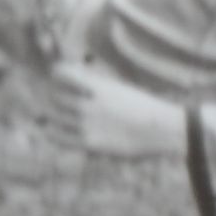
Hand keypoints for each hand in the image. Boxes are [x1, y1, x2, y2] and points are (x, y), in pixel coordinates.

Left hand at [46, 62, 182, 156]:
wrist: (163, 130)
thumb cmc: (144, 107)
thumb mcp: (119, 89)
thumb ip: (95, 85)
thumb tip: (75, 80)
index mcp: (96, 86)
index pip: (60, 73)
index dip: (58, 75)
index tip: (61, 79)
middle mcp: (87, 104)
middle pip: (54, 96)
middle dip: (57, 97)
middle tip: (63, 101)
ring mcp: (86, 124)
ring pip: (54, 115)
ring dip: (56, 115)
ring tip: (64, 116)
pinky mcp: (89, 143)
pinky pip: (58, 137)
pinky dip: (53, 133)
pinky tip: (57, 131)